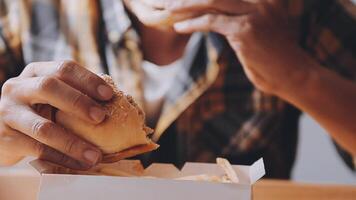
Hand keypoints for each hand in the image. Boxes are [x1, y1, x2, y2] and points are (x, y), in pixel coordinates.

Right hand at [0, 61, 112, 168]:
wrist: (1, 131)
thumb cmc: (37, 110)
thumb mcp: (51, 96)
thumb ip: (74, 94)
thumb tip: (118, 100)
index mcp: (36, 72)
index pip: (63, 68)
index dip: (87, 80)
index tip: (109, 95)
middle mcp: (18, 87)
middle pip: (49, 87)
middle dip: (78, 102)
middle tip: (101, 117)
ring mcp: (9, 112)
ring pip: (43, 127)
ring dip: (73, 142)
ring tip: (96, 155)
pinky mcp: (6, 138)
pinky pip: (37, 149)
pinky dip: (62, 158)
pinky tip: (80, 164)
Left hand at [153, 0, 308, 94]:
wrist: (294, 75)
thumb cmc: (276, 57)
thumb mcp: (261, 30)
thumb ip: (241, 18)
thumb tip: (217, 17)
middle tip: (170, 0)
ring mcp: (254, 12)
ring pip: (211, 1)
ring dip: (186, 5)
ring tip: (168, 9)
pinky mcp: (245, 29)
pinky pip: (212, 21)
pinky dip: (192, 23)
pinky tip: (179, 26)